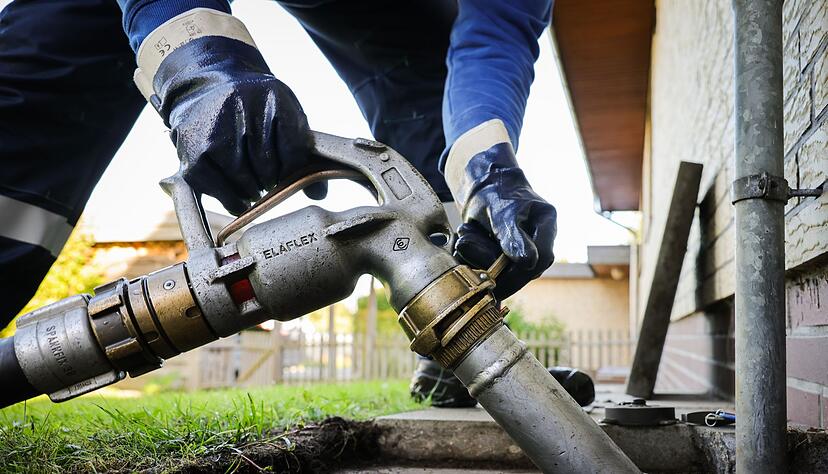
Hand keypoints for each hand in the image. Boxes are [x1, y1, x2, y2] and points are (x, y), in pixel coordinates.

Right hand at [147, 32, 315, 214]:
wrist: (208, 87)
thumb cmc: (255, 108)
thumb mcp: (284, 114)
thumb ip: (303, 150)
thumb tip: (319, 194)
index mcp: (271, 95)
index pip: (294, 148)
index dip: (294, 170)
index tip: (288, 173)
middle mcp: (239, 108)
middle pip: (268, 166)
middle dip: (273, 181)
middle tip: (270, 181)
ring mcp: (211, 131)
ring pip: (245, 181)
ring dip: (254, 191)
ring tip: (255, 186)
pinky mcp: (191, 154)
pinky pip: (219, 190)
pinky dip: (234, 201)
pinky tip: (240, 198)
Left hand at [444, 120, 556, 299]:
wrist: (483, 184)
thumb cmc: (496, 191)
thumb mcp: (503, 213)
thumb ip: (514, 237)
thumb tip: (529, 263)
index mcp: (546, 225)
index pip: (540, 260)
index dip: (519, 275)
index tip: (493, 278)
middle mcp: (538, 240)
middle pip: (521, 270)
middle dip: (488, 261)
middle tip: (463, 242)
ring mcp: (523, 248)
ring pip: (502, 270)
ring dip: (476, 255)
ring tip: (464, 231)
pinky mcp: (506, 253)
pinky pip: (489, 265)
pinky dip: (471, 254)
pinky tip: (464, 236)